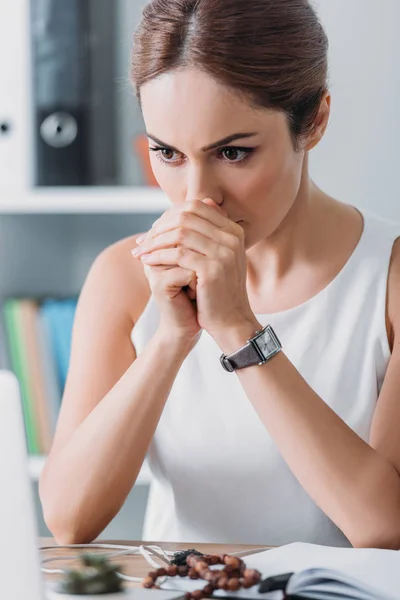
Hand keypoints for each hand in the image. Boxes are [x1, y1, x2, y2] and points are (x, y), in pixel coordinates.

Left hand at [132, 198, 255, 340]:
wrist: (231, 321)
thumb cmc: (218, 291)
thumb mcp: (216, 258)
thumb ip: (205, 234)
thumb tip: (186, 209)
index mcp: (233, 231)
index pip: (195, 207)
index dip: (169, 216)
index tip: (153, 230)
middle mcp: (232, 237)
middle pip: (186, 217)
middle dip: (159, 227)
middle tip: (142, 241)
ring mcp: (224, 253)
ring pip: (180, 234)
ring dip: (155, 241)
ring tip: (140, 251)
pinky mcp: (212, 269)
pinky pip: (178, 254)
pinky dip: (158, 256)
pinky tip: (147, 262)